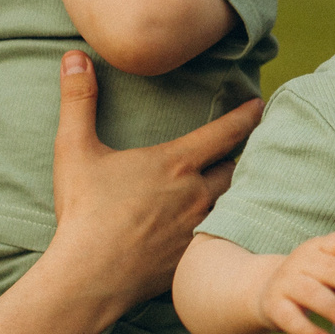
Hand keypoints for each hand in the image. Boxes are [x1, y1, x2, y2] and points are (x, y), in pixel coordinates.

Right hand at [47, 52, 259, 306]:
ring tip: (243, 184)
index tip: (260, 105)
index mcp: (175, 162)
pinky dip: (226, 226)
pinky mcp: (194, 258)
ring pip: (233, 202)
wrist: (89, 277)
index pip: (226, 132)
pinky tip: (225, 228)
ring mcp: (199, 228)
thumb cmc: (83, 211)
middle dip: (243, 156)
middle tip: (250, 147)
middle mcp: (197, 193)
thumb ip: (78, 99)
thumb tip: (74, 56)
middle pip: (236, 168)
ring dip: (237, 191)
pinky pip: (222, 236)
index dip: (246, 116)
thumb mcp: (74, 149)